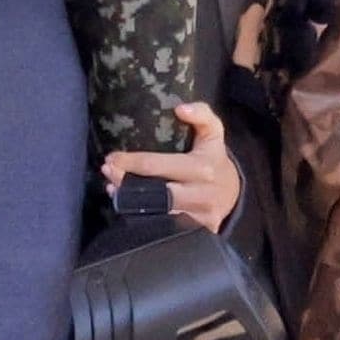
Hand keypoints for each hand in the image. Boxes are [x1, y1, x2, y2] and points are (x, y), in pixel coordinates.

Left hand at [100, 102, 239, 230]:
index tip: (112, 157)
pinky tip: (125, 203)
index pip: (158, 165)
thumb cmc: (213, 158)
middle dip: (124, 181)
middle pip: (153, 193)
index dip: (131, 162)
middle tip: (107, 170)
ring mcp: (196, 216)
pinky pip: (161, 225)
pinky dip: (140, 215)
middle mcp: (199, 194)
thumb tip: (181, 108)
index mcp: (202, 168)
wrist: (232, 192)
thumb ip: (202, 114)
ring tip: (112, 186)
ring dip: (127, 199)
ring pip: (154, 212)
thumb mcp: (213, 133)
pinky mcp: (194, 231)